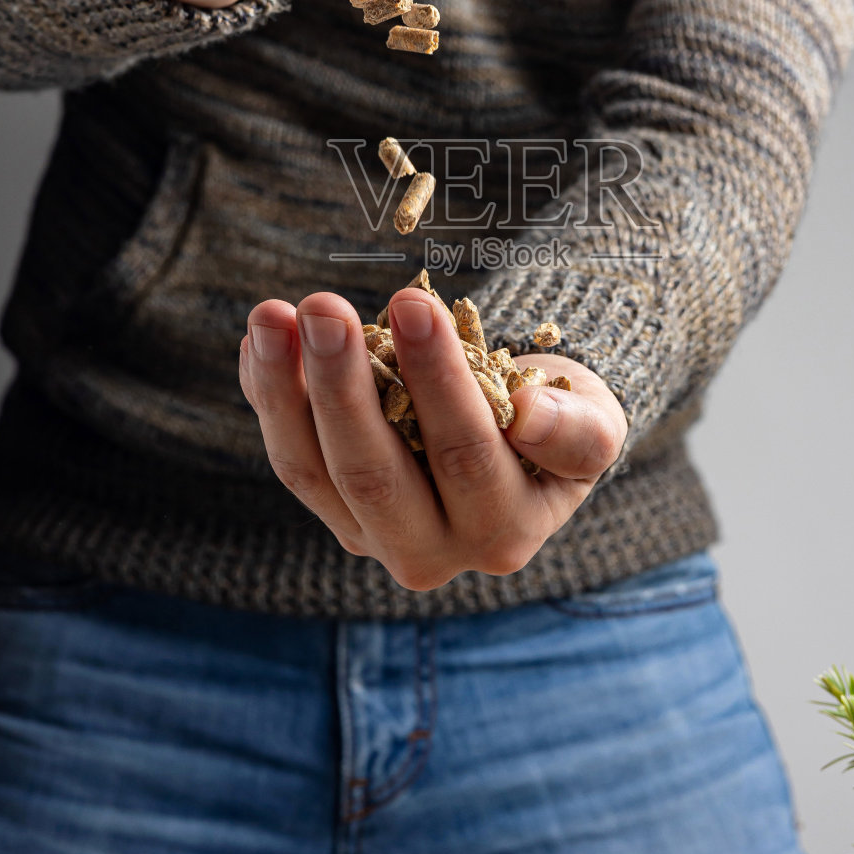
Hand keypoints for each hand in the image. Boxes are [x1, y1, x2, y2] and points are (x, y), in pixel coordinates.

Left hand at [239, 286, 627, 590]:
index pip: (463, 452)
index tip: (412, 302)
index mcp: (504, 532)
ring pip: (313, 470)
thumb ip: (576, 430)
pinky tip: (258, 342)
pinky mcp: (333, 511)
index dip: (434, 378)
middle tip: (322, 306)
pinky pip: (290, 458)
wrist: (521, 442)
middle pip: (373, 472)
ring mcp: (372, 536)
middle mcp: (433, 551)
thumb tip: (527, 418)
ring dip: (284, 388)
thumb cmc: (562, 419)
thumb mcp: (595, 423)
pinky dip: (269, 396)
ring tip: (271, 315)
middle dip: (341, 384)